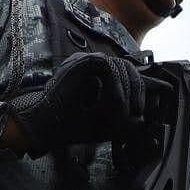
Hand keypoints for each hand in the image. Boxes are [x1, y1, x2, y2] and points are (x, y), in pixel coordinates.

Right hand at [4, 53, 145, 155]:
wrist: (47, 127)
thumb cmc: (73, 125)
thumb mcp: (107, 123)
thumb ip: (125, 118)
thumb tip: (143, 118)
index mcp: (98, 76)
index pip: (128, 74)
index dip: (139, 90)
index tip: (142, 109)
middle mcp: (93, 66)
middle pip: (129, 68)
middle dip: (137, 92)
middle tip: (136, 112)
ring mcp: (86, 61)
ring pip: (122, 68)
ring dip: (125, 94)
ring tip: (120, 114)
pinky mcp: (82, 62)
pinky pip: (109, 68)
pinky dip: (115, 87)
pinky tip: (112, 104)